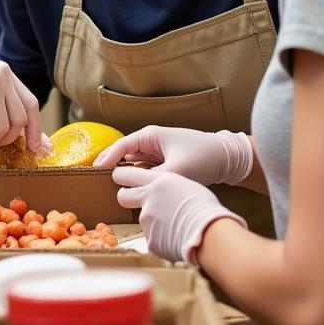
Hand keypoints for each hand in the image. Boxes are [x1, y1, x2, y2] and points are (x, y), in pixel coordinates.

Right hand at [94, 125, 253, 186]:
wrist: (229, 158)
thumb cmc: (203, 158)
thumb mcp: (176, 171)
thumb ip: (152, 179)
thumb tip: (133, 188)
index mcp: (150, 135)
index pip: (121, 146)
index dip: (107, 158)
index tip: (95, 171)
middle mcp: (151, 141)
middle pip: (123, 153)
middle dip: (110, 165)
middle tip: (95, 180)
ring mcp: (157, 152)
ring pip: (133, 162)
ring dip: (123, 172)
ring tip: (108, 186)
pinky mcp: (164, 162)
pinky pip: (144, 169)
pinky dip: (136, 177)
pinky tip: (130, 188)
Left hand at [113, 166, 245, 263]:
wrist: (212, 233)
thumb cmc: (206, 208)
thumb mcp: (187, 186)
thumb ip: (168, 188)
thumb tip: (163, 192)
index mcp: (159, 181)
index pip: (127, 174)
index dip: (122, 176)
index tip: (121, 178)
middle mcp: (148, 198)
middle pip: (123, 196)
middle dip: (126, 198)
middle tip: (136, 201)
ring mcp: (147, 219)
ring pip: (143, 219)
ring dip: (154, 222)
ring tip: (176, 226)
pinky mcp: (150, 239)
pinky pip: (153, 238)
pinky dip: (162, 239)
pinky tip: (177, 238)